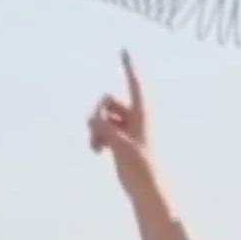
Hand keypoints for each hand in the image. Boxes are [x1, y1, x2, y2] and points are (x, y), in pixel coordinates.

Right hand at [87, 49, 154, 180]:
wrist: (147, 190)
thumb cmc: (141, 168)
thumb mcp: (120, 145)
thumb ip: (105, 128)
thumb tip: (93, 119)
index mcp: (142, 114)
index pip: (135, 85)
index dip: (129, 67)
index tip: (125, 50)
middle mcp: (135, 118)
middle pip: (108, 102)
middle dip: (98, 115)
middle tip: (97, 133)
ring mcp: (126, 129)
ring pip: (102, 117)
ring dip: (95, 129)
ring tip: (96, 147)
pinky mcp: (119, 141)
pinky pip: (101, 130)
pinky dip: (96, 137)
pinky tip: (97, 151)